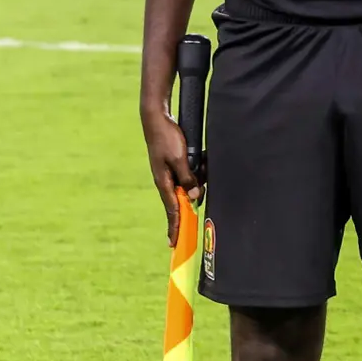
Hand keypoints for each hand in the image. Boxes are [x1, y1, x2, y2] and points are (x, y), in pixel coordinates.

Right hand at [142, 99, 198, 236]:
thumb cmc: (167, 138)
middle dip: (192, 201)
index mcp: (164, 182)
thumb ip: (187, 178)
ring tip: (203, 164)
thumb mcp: (179, 158)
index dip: (175, 226)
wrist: (157, 118)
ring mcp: (170, 172)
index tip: (174, 243)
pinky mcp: (175, 164)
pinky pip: (190, 173)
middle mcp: (166, 180)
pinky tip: (204, 160)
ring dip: (199, 179)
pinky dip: (199, 169)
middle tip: (196, 202)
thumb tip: (194, 197)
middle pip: (182, 200)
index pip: (171, 210)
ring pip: (188, 185)